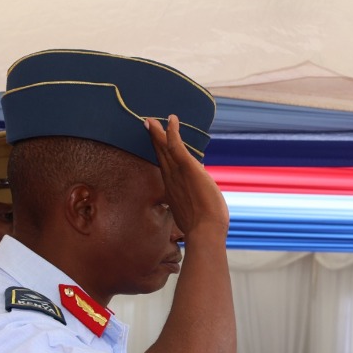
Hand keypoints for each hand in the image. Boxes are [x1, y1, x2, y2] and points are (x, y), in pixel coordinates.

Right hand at [146, 115, 228, 237]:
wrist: (205, 232)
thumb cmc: (203, 229)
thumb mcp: (194, 215)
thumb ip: (192, 208)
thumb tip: (198, 209)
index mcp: (174, 190)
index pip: (165, 167)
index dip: (160, 154)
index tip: (156, 144)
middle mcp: (172, 180)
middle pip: (161, 155)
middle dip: (154, 139)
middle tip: (147, 124)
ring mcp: (179, 174)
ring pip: (165, 149)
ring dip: (160, 133)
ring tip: (152, 120)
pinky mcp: (188, 169)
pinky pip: (177, 147)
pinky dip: (174, 133)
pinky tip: (172, 121)